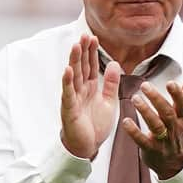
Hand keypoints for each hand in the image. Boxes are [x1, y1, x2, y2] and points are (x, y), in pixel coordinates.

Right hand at [60, 34, 120, 158]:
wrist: (87, 147)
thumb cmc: (95, 125)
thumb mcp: (109, 101)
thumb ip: (111, 83)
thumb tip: (114, 63)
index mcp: (91, 87)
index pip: (91, 65)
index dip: (92, 52)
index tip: (93, 37)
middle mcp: (81, 90)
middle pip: (82, 66)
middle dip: (83, 51)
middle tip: (84, 35)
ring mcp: (73, 98)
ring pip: (74, 76)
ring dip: (74, 61)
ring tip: (75, 46)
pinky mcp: (69, 109)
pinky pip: (68, 93)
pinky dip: (67, 81)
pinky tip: (68, 70)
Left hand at [122, 80, 182, 179]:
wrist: (176, 164)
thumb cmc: (179, 136)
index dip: (178, 94)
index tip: (170, 83)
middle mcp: (175, 129)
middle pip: (167, 113)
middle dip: (156, 98)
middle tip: (144, 85)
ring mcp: (164, 141)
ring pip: (156, 125)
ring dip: (145, 111)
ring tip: (135, 98)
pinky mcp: (151, 150)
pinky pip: (142, 141)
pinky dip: (134, 131)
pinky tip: (126, 121)